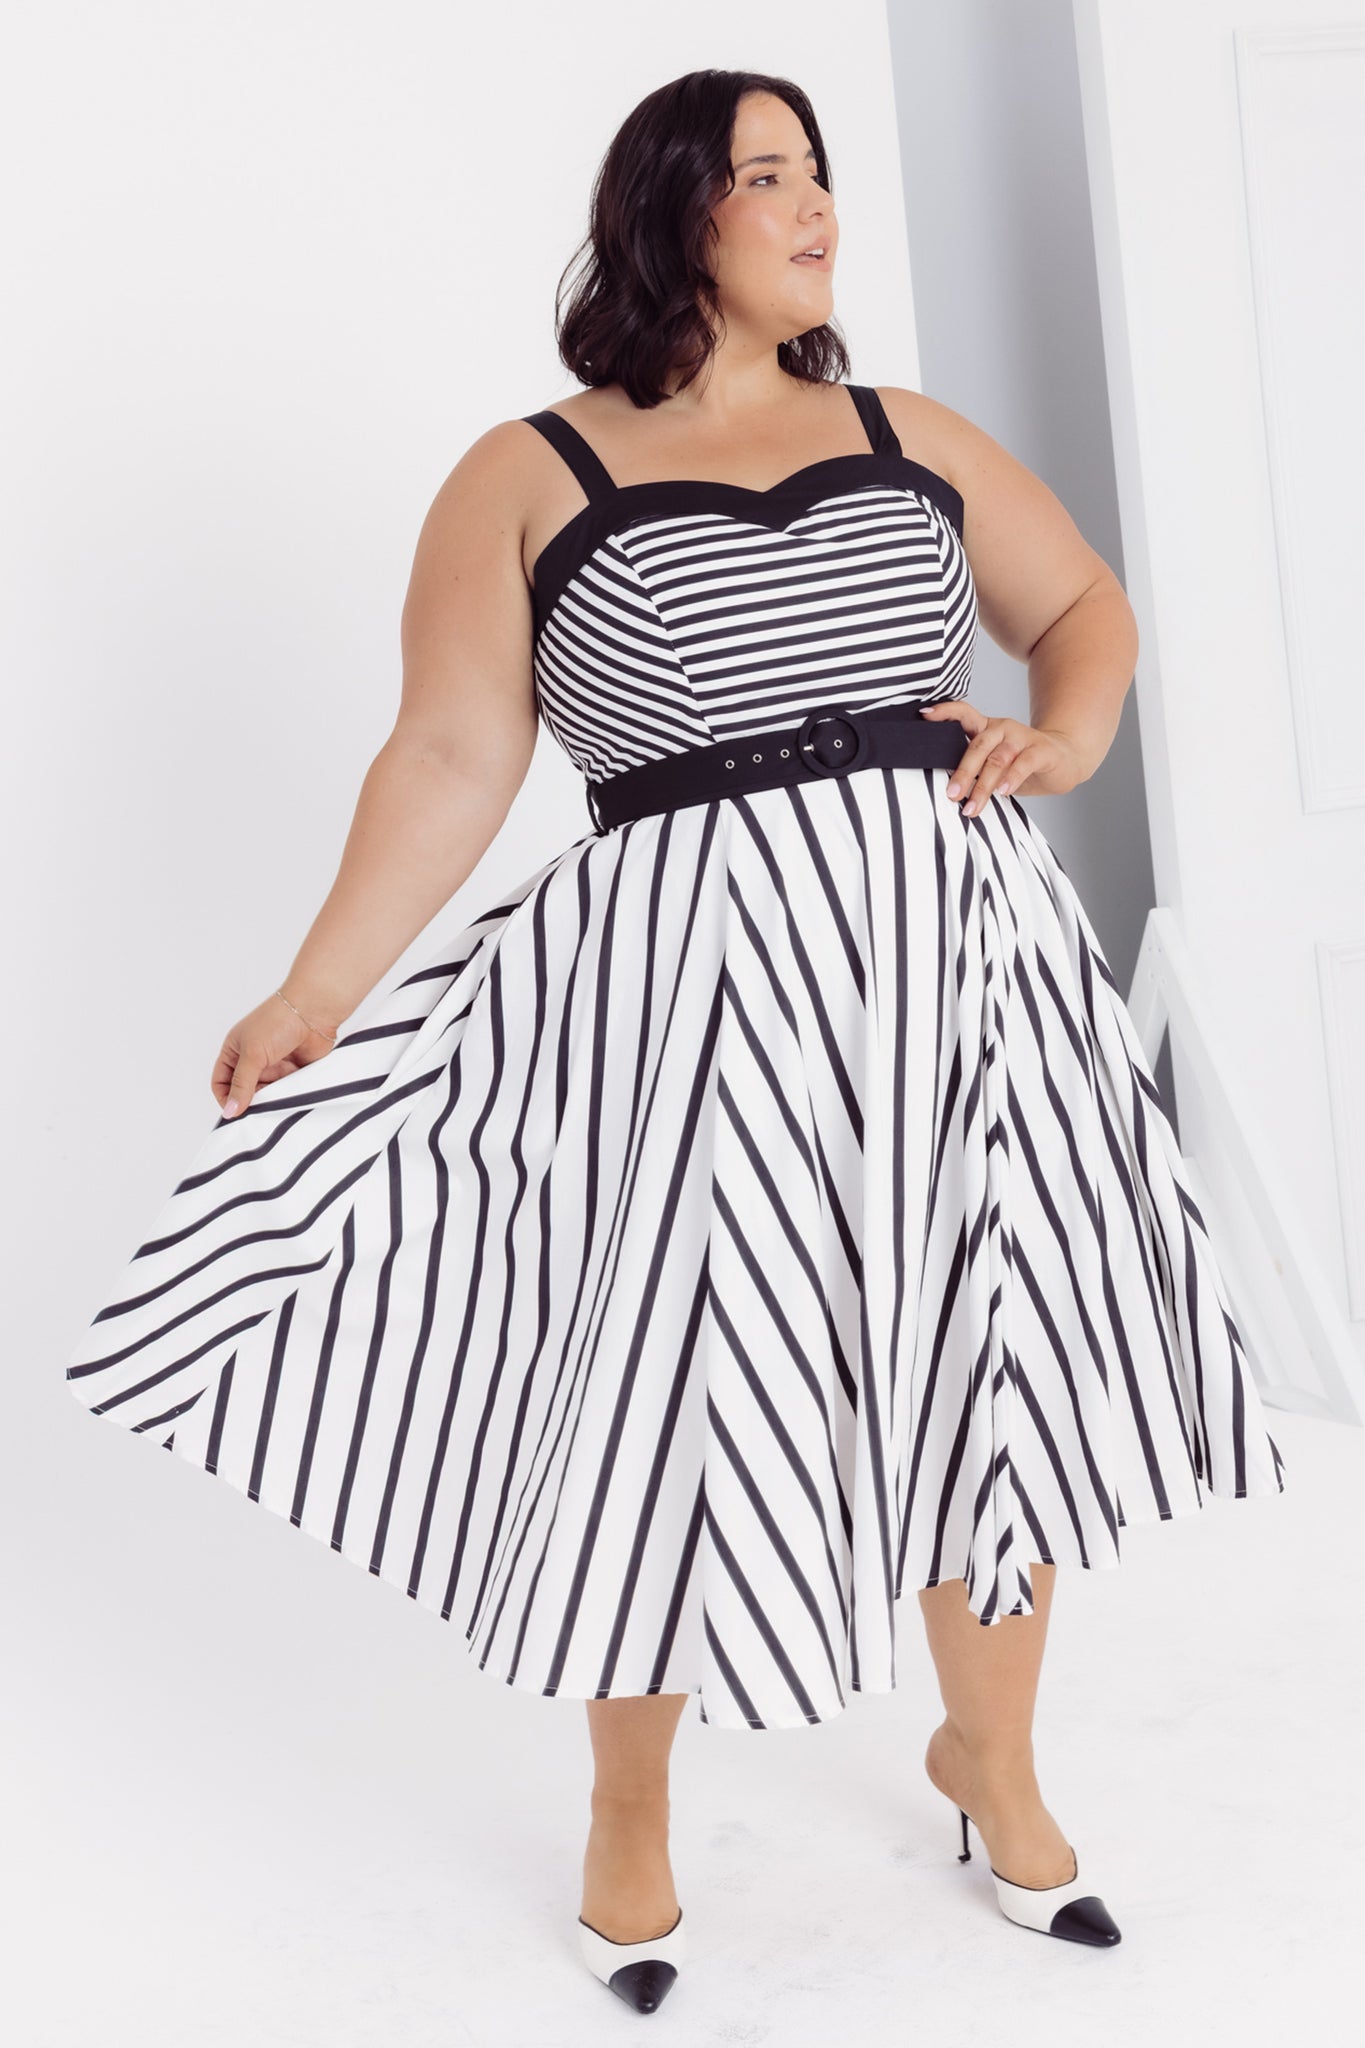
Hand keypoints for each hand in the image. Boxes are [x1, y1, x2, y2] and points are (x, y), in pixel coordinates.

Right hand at [212, 991, 340, 1118]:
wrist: (314, 1012)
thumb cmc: (278, 1021)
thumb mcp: (252, 1054)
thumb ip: (242, 1085)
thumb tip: (230, 1111)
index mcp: (235, 1050)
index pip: (221, 1082)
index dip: (225, 1098)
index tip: (235, 1113)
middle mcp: (253, 1059)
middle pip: (245, 1091)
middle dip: (249, 1102)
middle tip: (257, 1114)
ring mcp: (273, 1065)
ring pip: (266, 1093)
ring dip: (270, 1100)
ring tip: (275, 1103)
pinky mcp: (293, 1071)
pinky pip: (286, 1091)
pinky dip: (287, 1097)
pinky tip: (290, 1099)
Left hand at [919, 700, 1086, 813]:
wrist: (1064, 759)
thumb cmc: (1021, 764)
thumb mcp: (993, 765)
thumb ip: (974, 770)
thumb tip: (947, 791)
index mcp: (986, 728)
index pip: (962, 713)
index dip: (944, 712)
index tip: (924, 715)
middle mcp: (1002, 728)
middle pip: (977, 746)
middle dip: (962, 772)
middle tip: (951, 795)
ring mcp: (1022, 737)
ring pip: (998, 759)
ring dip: (983, 785)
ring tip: (972, 807)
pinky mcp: (1041, 750)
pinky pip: (1023, 763)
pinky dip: (1011, 778)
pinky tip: (1003, 792)